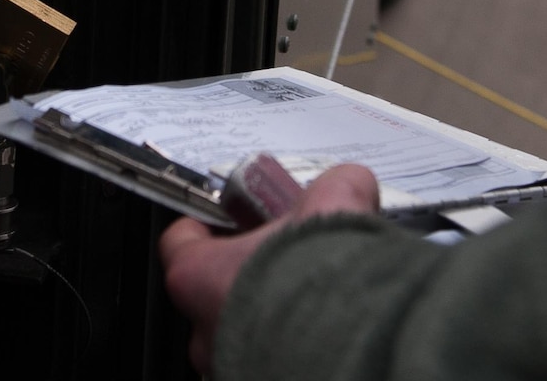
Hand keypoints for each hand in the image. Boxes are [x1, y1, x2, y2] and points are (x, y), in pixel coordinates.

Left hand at [159, 164, 380, 374]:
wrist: (365, 348)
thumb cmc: (326, 284)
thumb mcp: (333, 210)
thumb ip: (334, 189)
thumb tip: (349, 184)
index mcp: (198, 276)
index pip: (181, 243)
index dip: (208, 229)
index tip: (230, 222)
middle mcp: (204, 330)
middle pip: (214, 293)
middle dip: (252, 279)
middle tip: (289, 265)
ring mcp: (228, 368)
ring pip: (241, 337)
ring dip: (271, 322)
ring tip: (318, 308)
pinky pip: (270, 366)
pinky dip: (293, 354)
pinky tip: (329, 340)